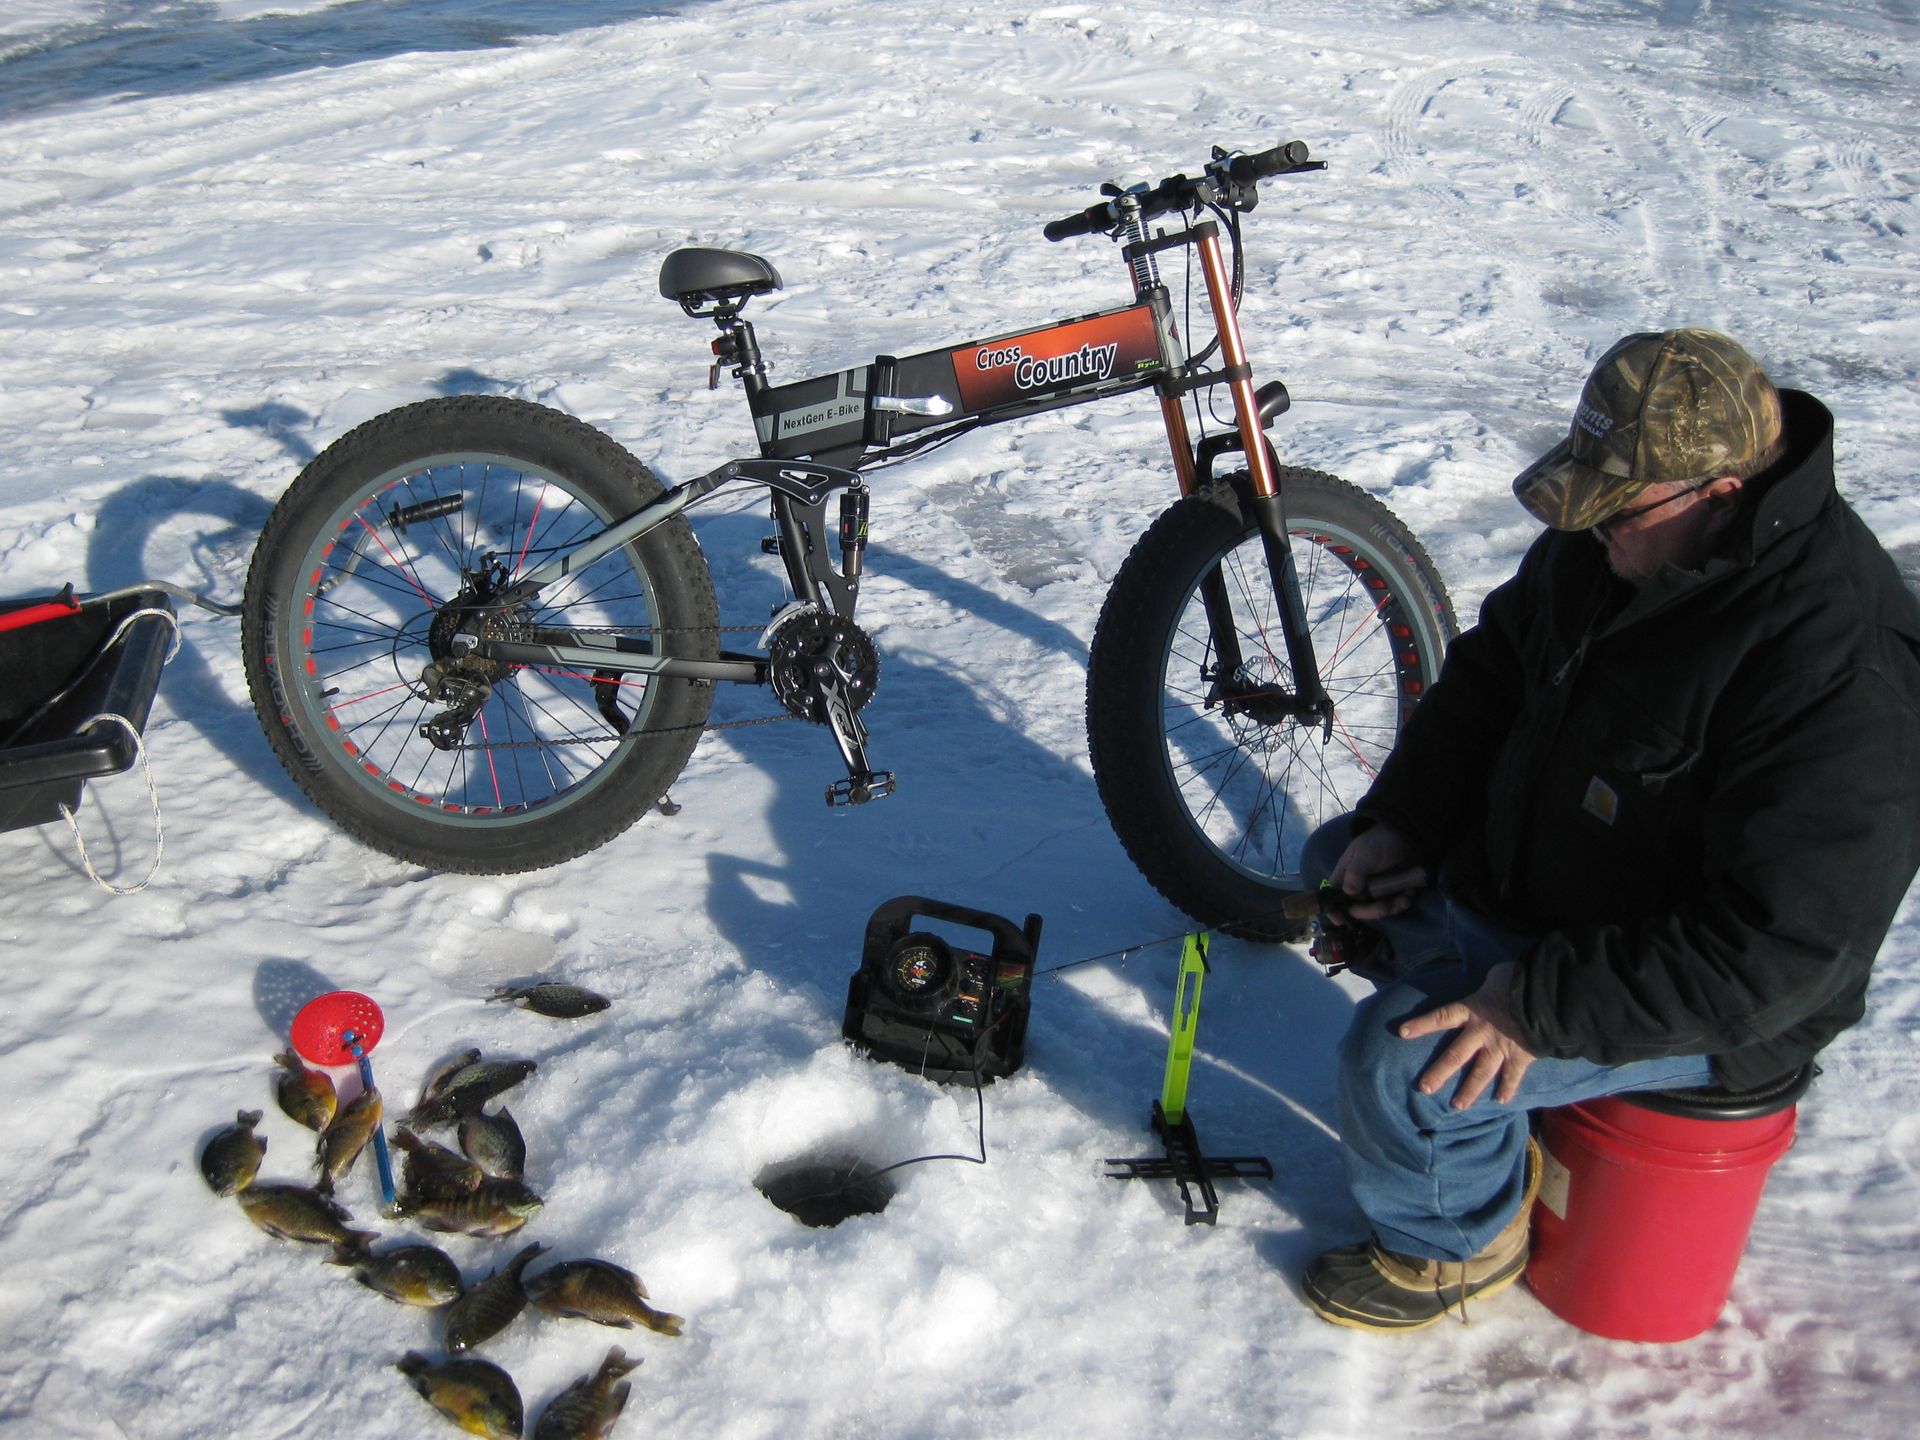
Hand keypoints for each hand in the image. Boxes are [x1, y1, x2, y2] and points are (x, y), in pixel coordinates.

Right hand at [1326, 823, 1427, 920]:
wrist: (1408, 837)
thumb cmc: (1381, 841)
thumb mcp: (1367, 852)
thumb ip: (1356, 871)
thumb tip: (1348, 892)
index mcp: (1346, 876)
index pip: (1332, 896)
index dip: (1334, 910)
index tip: (1340, 921)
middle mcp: (1358, 887)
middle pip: (1358, 908)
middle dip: (1372, 911)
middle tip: (1385, 907)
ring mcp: (1376, 891)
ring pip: (1378, 910)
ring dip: (1392, 907)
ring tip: (1404, 897)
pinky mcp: (1391, 893)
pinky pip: (1394, 905)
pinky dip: (1403, 903)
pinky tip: (1410, 893)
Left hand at [1398, 961, 1539, 1107]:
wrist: (1547, 998)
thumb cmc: (1519, 981)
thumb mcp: (1497, 977)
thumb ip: (1491, 984)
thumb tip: (1494, 981)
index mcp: (1472, 1010)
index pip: (1441, 1017)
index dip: (1422, 1024)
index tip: (1402, 1032)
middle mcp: (1481, 1033)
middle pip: (1455, 1056)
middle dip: (1438, 1073)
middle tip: (1424, 1089)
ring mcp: (1500, 1048)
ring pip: (1481, 1074)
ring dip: (1469, 1091)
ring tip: (1458, 1105)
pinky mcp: (1521, 1057)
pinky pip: (1512, 1077)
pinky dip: (1508, 1089)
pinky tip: (1502, 1101)